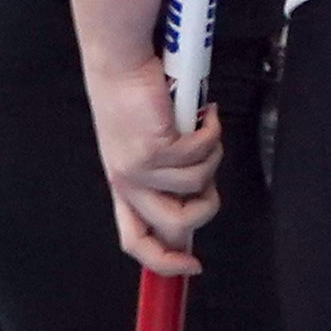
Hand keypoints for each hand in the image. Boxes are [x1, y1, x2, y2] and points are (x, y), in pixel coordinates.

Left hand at [90, 68, 224, 274]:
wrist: (119, 63)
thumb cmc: (132, 96)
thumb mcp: (143, 145)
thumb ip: (163, 175)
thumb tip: (194, 198)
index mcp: (123, 186)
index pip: (135, 242)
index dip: (165, 263)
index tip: (192, 267)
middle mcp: (127, 182)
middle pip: (176, 225)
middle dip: (206, 207)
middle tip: (210, 181)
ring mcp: (139, 168)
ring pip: (198, 183)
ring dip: (211, 154)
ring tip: (202, 128)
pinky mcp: (154, 149)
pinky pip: (202, 152)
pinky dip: (211, 130)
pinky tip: (202, 113)